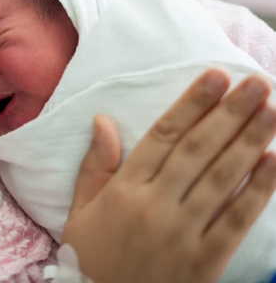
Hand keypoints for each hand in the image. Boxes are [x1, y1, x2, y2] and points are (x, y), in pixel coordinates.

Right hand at [62, 68, 275, 282]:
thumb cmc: (90, 256)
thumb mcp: (80, 209)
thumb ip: (94, 165)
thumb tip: (103, 120)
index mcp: (125, 190)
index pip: (163, 137)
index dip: (191, 104)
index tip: (215, 77)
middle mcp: (156, 206)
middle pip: (198, 150)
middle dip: (229, 113)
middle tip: (256, 83)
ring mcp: (184, 234)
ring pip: (221, 179)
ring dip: (250, 142)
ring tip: (270, 110)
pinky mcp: (205, 261)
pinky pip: (235, 221)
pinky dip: (256, 191)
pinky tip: (272, 163)